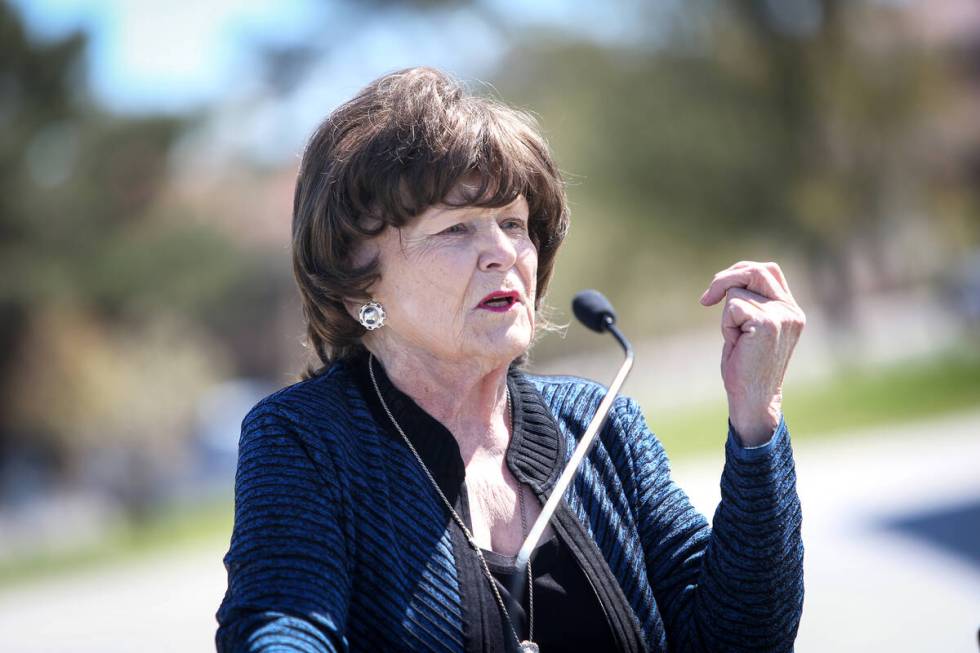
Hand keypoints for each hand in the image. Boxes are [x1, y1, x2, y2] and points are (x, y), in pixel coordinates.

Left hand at [699, 261, 805, 445]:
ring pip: (737, 291)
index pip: (768, 270)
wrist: (753, 399)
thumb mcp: (751, 328)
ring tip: (737, 339)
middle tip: (707, 300)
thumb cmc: (746, 367)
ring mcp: (782, 316)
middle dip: (725, 279)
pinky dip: (726, 326)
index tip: (720, 290)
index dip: (741, 272)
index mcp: (791, 309)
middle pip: (754, 270)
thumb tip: (728, 278)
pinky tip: (736, 345)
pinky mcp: (768, 323)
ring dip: (727, 315)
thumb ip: (751, 302)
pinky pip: (732, 308)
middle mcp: (791, 310)